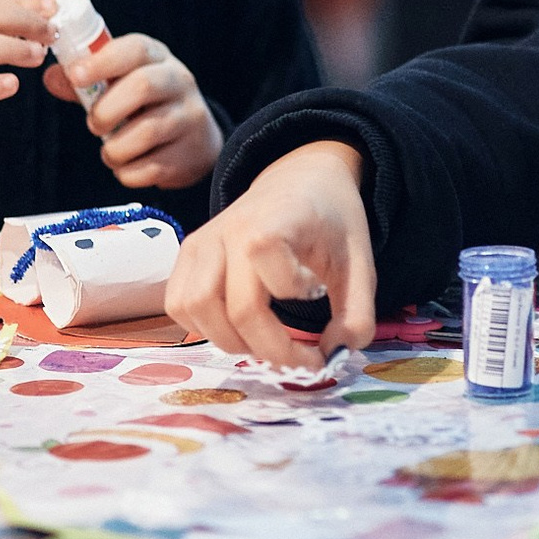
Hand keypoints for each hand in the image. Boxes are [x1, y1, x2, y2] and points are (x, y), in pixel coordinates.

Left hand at [44, 33, 221, 190]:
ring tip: (110, 150)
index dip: (103, 61)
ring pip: (147, 131)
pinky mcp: (191, 152)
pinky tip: (128, 166)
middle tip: (94, 125)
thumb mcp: (122, 83)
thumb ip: (88, 82)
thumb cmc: (148, 105)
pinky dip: (128, 172)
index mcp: (157, 58)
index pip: (135, 49)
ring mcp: (189, 117)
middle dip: (107, 110)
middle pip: (143, 86)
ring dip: (115, 148)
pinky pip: (151, 168)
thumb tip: (53, 77)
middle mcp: (179, 81)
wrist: (196, 139)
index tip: (76, 76)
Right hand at [165, 141, 374, 367]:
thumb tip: (333, 358)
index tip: (318, 292)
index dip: (296, 293)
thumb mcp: (360, 264)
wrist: (301, 180)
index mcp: (276, 219)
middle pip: (235, 308)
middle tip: (300, 357)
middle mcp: (230, 229)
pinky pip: (178, 303)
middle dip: (271, 348)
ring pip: (194, 308)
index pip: (267, 263)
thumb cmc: (331, 223)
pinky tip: (238, 327)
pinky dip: (203, 327)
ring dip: (231, 341)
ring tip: (265, 341)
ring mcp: (202, 241)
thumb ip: (357, 315)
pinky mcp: (187, 254)